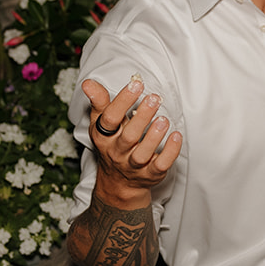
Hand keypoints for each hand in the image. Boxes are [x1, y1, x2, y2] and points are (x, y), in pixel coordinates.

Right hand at [82, 76, 180, 192]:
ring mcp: (133, 165)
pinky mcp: (150, 174)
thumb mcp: (101, 123)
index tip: (135, 85)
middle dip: (142, 117)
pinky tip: (176, 136)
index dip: (122, 101)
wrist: (118, 181)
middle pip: (128, 136)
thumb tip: (88, 83)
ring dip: (154, 136)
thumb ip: (99, 102)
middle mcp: (117, 152)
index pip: (110, 119)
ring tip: (164, 119)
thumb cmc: (112, 143)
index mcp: (104, 137)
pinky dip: (170, 152)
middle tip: (154, 98)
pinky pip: (160, 165)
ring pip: (142, 154)